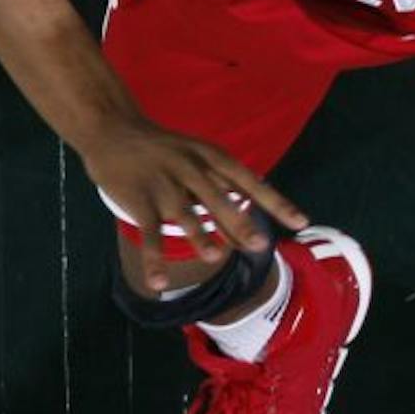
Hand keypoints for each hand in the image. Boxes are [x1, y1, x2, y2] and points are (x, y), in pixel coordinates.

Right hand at [79, 117, 308, 291]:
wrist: (114, 129)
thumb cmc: (165, 151)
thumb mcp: (198, 160)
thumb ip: (223, 191)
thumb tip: (251, 224)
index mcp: (211, 157)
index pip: (249, 181)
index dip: (275, 201)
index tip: (300, 221)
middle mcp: (191, 169)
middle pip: (218, 197)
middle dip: (239, 221)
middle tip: (259, 245)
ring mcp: (164, 184)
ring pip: (184, 214)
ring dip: (199, 235)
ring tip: (215, 256)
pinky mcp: (139, 199)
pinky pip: (148, 233)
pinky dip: (154, 259)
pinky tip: (159, 284)